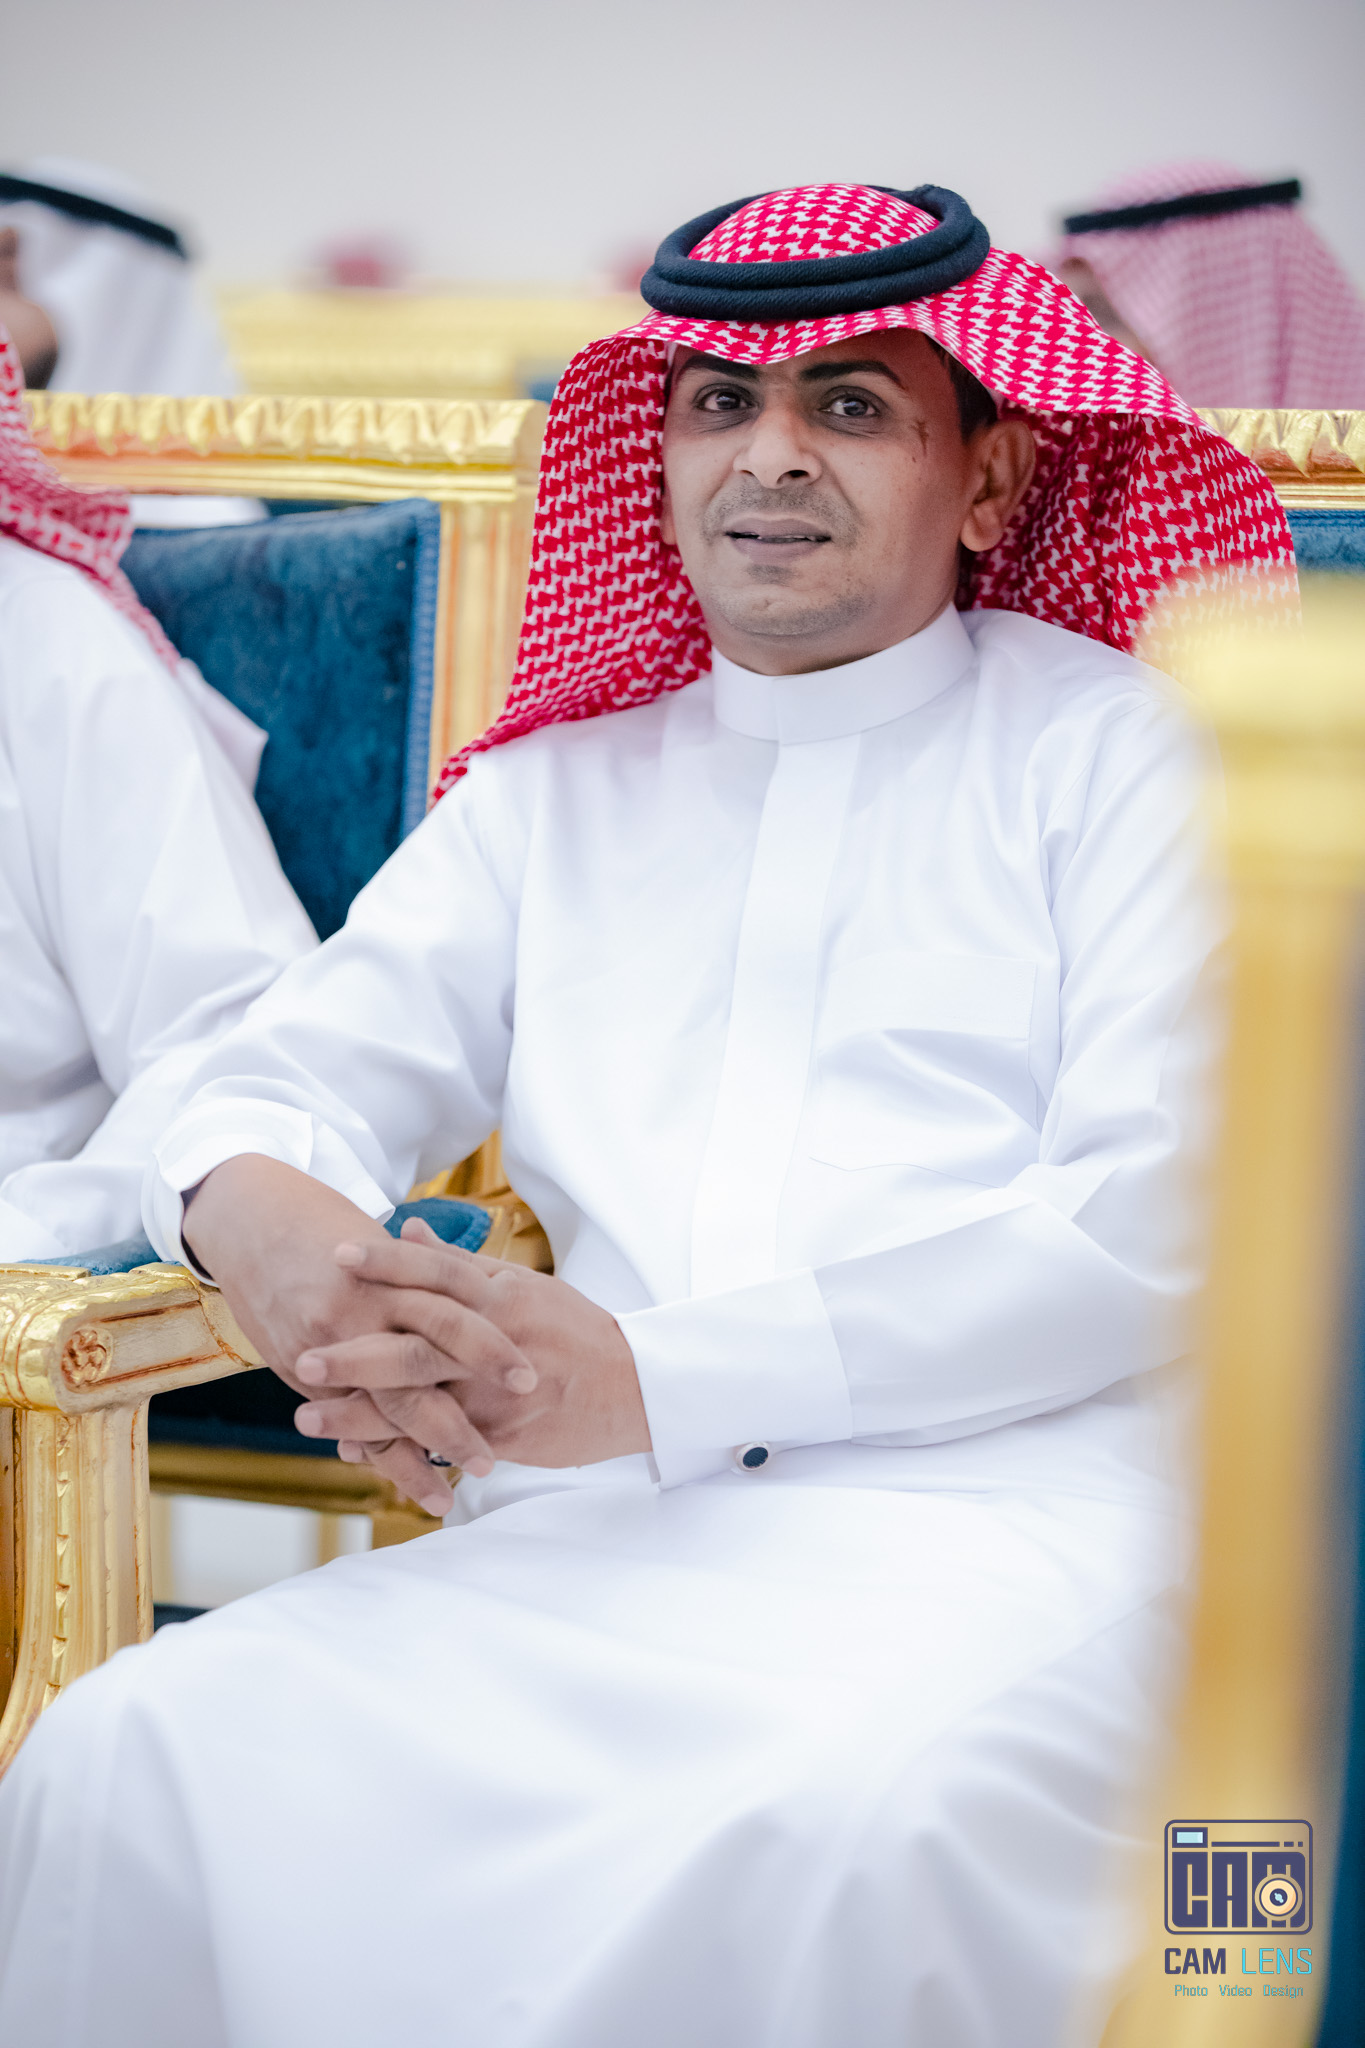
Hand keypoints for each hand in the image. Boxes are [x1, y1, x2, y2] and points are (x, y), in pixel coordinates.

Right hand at [183, 1157, 534, 1514]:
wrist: (252, 1219)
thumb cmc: (331, 1227)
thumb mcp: (386, 1244)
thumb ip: (430, 1280)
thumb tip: (488, 1306)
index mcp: (395, 1273)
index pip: (453, 1317)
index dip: (491, 1350)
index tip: (529, 1383)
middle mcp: (362, 1309)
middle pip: (420, 1369)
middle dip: (457, 1420)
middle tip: (491, 1461)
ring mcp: (327, 1341)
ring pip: (378, 1408)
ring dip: (412, 1455)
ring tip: (445, 1499)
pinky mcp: (296, 1364)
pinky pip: (342, 1417)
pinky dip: (369, 1451)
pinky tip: (391, 1482)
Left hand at [293, 1218, 651, 1471]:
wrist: (632, 1388)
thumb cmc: (572, 1330)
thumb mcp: (523, 1285)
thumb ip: (461, 1264)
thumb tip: (407, 1229)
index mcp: (501, 1297)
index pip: (437, 1273)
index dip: (388, 1263)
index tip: (338, 1254)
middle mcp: (495, 1342)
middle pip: (419, 1343)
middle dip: (358, 1352)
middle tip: (302, 1357)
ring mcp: (498, 1393)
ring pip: (423, 1402)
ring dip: (362, 1413)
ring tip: (309, 1416)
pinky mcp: (503, 1436)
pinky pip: (442, 1443)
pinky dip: (398, 1449)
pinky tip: (357, 1451)